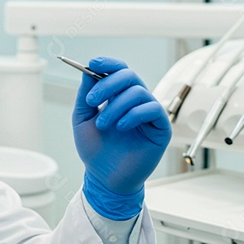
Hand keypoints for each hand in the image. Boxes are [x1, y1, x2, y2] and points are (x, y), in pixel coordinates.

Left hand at [72, 57, 170, 219]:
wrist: (104, 179)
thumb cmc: (95, 151)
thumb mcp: (82, 119)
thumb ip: (86, 95)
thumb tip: (87, 69)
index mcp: (117, 97)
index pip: (118, 70)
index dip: (108, 63)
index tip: (92, 63)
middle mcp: (135, 102)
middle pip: (129, 75)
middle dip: (108, 83)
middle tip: (92, 100)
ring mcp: (149, 114)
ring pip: (138, 92)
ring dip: (116, 106)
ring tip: (103, 124)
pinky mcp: (161, 128)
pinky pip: (152, 109)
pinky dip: (133, 114)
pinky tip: (121, 128)